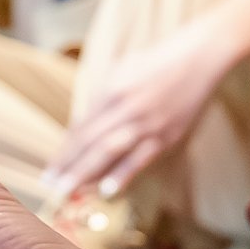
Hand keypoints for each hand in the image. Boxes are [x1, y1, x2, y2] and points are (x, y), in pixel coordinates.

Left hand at [46, 30, 228, 204]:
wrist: (200, 58)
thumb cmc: (158, 63)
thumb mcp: (122, 71)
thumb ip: (103, 99)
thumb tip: (85, 126)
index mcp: (111, 91)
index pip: (81, 128)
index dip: (64, 150)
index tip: (51, 169)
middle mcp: (125, 107)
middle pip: (89, 141)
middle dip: (68, 165)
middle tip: (50, 186)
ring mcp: (147, 122)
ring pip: (109, 150)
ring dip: (86, 172)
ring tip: (68, 190)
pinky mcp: (168, 135)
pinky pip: (141, 158)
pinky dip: (123, 174)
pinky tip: (108, 190)